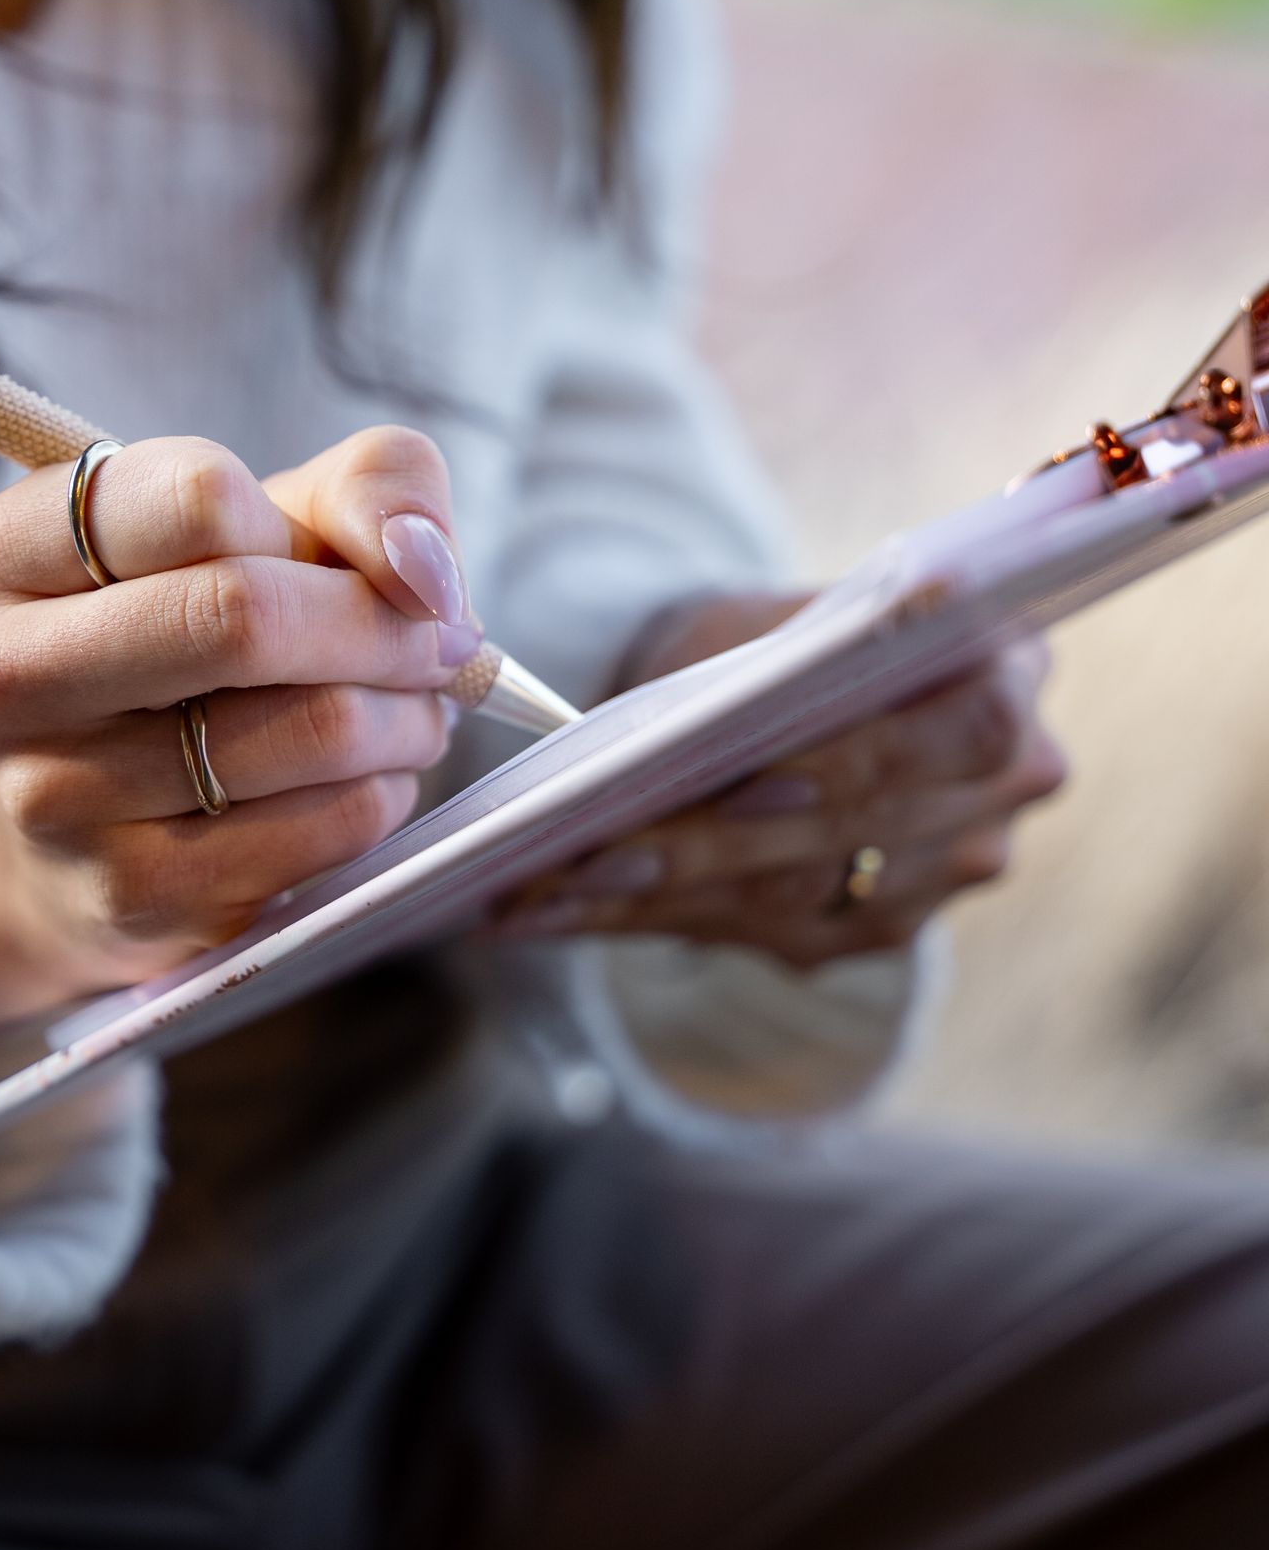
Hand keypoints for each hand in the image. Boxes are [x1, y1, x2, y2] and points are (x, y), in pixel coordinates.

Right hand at [0, 427, 478, 1076]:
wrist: (92, 833)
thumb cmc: (196, 642)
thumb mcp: (274, 520)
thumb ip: (371, 488)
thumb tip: (425, 573)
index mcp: (2, 552)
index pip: (199, 498)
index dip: (320, 531)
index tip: (367, 565)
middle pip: (244, 615)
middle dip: (385, 629)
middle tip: (441, 644)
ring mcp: (53, 796)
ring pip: (308, 729)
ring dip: (404, 717)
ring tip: (409, 712)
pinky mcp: (130, 896)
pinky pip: (327, 827)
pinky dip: (383, 793)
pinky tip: (366, 781)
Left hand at [501, 592, 1067, 968]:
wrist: (788, 683)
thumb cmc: (776, 636)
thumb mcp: (778, 617)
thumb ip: (779, 663)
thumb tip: (702, 730)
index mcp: (1009, 675)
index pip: (962, 730)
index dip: (858, 760)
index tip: (750, 779)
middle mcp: (1005, 786)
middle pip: (853, 829)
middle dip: (705, 844)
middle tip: (583, 853)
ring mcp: (948, 868)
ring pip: (795, 893)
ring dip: (657, 897)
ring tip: (539, 889)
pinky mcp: (881, 925)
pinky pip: (756, 931)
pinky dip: (648, 920)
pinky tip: (556, 911)